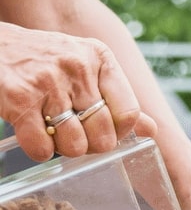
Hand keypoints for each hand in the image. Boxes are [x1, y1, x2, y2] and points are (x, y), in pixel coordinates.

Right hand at [0, 22, 156, 159]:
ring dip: (63, 148)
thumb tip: (152, 131)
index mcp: (100, 58)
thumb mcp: (85, 67)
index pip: (129, 112)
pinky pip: (42, 148)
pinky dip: (39, 151)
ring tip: (53, 131)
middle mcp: (78, 67)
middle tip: (75, 134)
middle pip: (104, 135)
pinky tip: (33, 135)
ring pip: (75, 145)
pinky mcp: (19, 99)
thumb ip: (118, 98)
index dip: (119, 132)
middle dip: (91, 145)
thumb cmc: (43, 61)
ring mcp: (48, 82)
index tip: (104, 130)